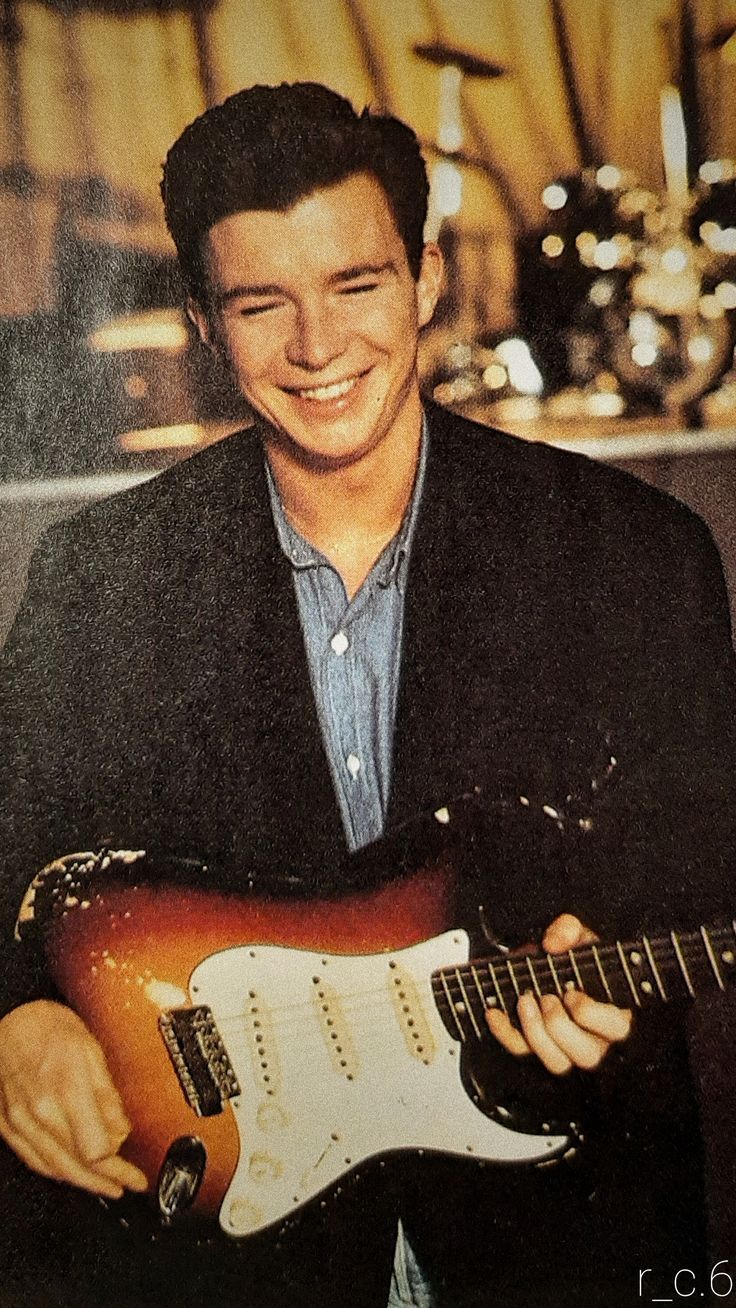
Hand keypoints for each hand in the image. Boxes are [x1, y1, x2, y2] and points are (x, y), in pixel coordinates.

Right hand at [0, 1000, 147, 1198]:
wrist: (10, 1020)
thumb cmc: (49, 1027)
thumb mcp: (90, 1049)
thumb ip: (107, 1094)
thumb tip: (122, 1130)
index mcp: (66, 1089)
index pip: (96, 1149)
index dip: (119, 1168)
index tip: (135, 1175)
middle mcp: (40, 1111)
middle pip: (77, 1165)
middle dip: (105, 1183)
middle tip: (126, 1186)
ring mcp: (20, 1122)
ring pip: (55, 1168)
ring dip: (83, 1183)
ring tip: (106, 1187)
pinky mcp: (7, 1126)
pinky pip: (34, 1160)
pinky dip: (56, 1172)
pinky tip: (72, 1174)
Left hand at [485, 914, 632, 1074]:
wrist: (552, 961)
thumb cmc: (575, 955)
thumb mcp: (577, 935)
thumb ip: (570, 930)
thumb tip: (553, 943)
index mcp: (614, 1012)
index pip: (616, 1028)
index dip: (591, 1014)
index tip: (571, 993)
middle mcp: (596, 1038)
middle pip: (587, 1054)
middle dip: (561, 1026)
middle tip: (546, 998)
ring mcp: (567, 1048)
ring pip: (557, 1062)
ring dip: (536, 1034)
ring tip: (524, 1001)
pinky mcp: (539, 1047)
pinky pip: (522, 1051)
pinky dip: (505, 1033)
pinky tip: (494, 1012)